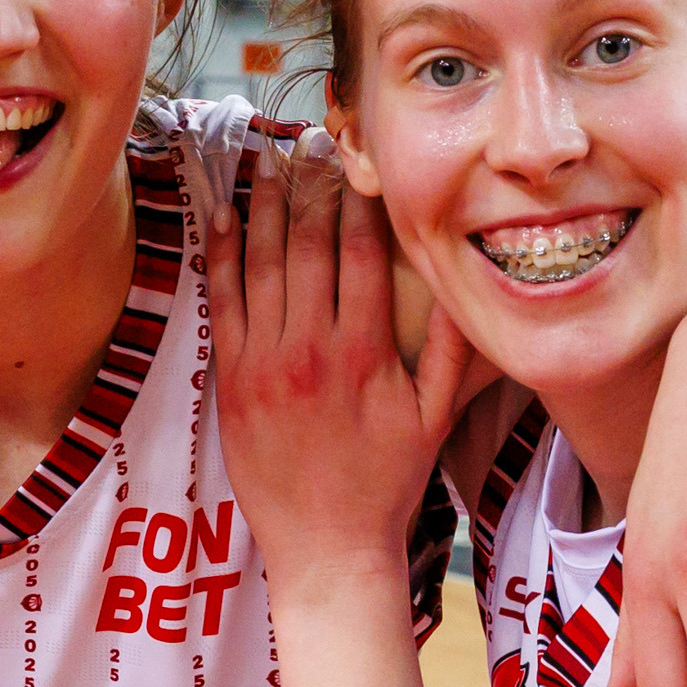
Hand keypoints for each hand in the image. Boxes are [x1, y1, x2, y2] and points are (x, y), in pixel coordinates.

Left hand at [208, 148, 472, 595]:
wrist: (327, 546)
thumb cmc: (388, 483)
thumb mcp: (435, 417)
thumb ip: (451, 349)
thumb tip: (464, 284)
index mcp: (365, 351)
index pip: (363, 254)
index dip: (360, 200)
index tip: (360, 160)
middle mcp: (311, 347)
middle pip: (309, 247)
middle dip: (311, 188)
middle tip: (311, 140)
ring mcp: (265, 362)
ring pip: (262, 266)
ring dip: (265, 208)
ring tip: (268, 160)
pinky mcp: (232, 381)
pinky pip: (222, 303)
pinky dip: (221, 256)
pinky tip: (225, 218)